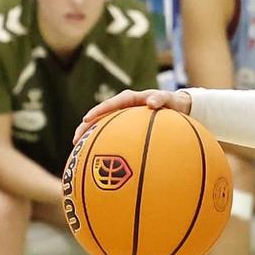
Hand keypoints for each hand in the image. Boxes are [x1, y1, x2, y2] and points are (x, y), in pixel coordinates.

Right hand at [72, 89, 189, 144]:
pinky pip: (111, 133)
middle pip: (101, 116)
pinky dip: (103, 141)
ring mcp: (124, 117)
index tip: (87, 119)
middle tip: (76, 138)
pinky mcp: (126, 127)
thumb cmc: (173, 103)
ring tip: (77, 147)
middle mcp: (124, 107)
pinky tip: (95, 155)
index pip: (112, 104)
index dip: (99, 111)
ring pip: (102, 125)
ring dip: (90, 135)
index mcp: (132, 99)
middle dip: (87, 126)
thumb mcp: (169, 98)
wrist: (178, 106)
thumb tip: (151, 102)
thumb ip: (161, 98)